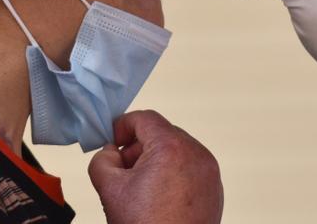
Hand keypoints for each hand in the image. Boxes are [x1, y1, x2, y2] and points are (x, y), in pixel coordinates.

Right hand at [88, 110, 223, 223]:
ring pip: (176, 151)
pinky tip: (158, 198)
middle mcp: (196, 155)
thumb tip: (110, 153)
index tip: (114, 141)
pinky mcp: (214, 188)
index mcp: (172, 147)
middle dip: (138, 147)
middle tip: (123, 168)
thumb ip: (102, 159)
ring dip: (155, 161)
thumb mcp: (110, 189)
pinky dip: (172, 174)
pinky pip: (189, 168)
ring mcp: (208, 172)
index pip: (144, 119)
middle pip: (161, 134)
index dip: (123, 126)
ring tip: (140, 188)